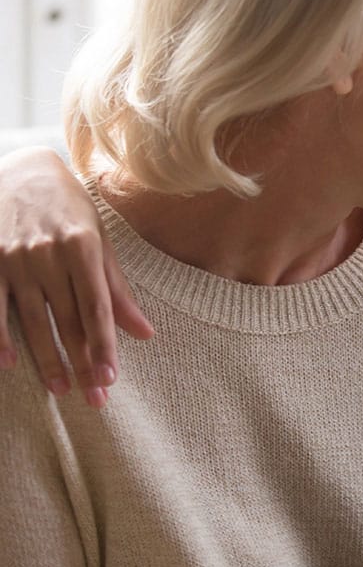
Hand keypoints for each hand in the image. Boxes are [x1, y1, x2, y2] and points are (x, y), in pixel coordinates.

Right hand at [0, 147, 153, 405]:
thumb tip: (146, 333)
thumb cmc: (71, 209)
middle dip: (81, 361)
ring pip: (32, 319)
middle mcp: (48, 254)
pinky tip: (10, 364)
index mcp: (83, 247)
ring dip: (46, 358)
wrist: (22, 169)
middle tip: (93, 397)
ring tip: (61, 388)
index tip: (110, 378)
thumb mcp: (100, 242)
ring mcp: (14, 258)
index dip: (103, 345)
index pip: (96, 308)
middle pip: (67, 320)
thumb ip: (118, 289)